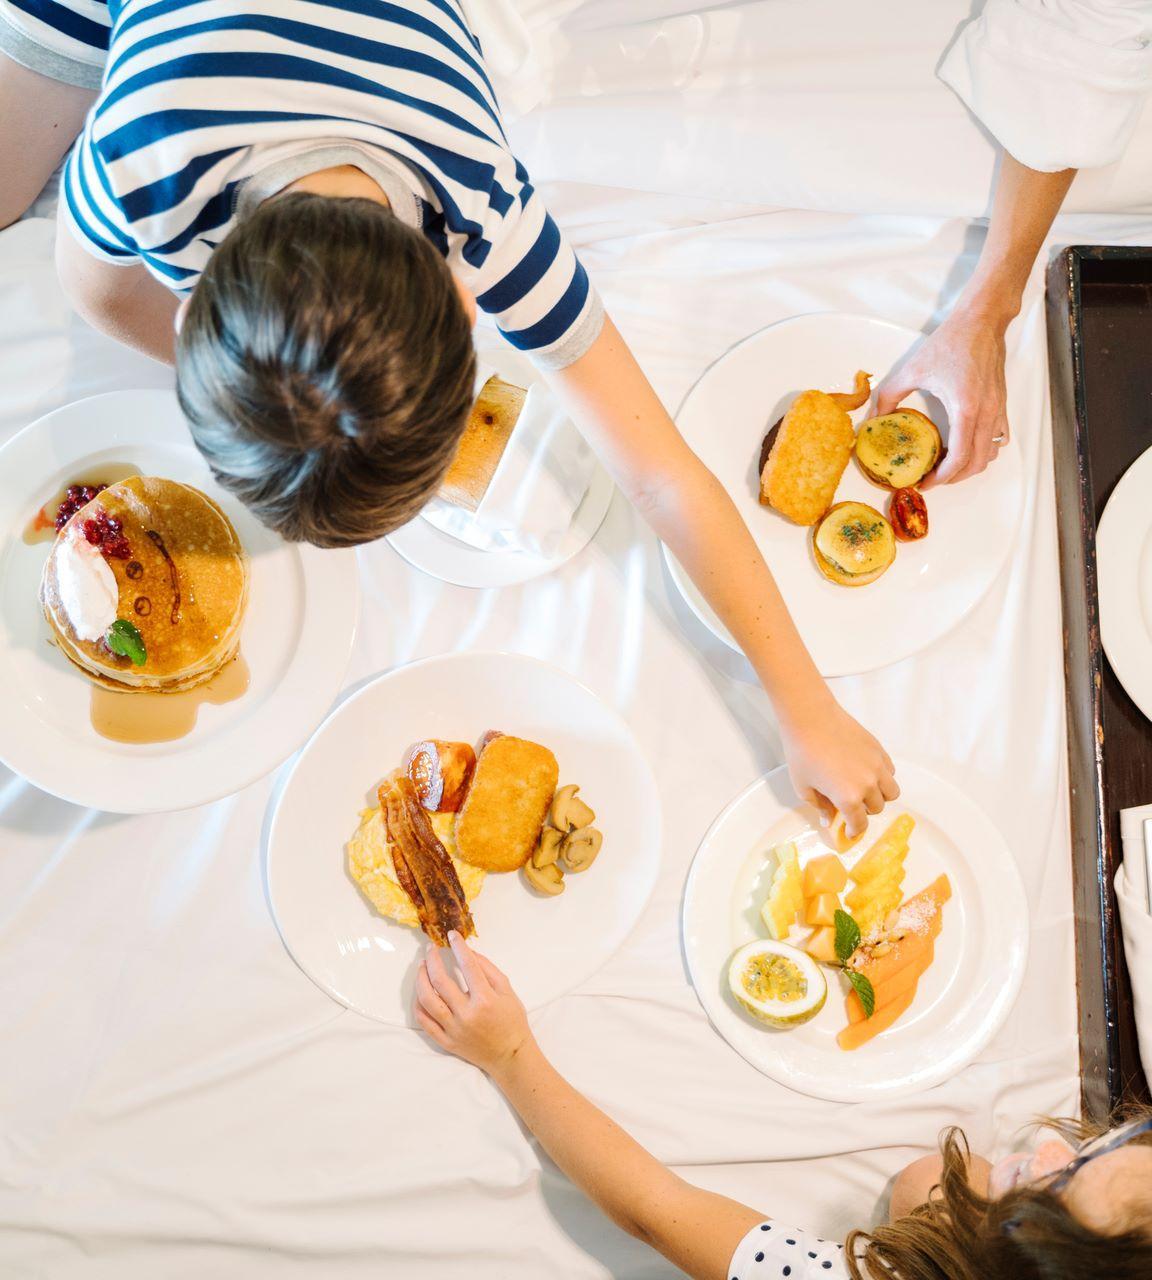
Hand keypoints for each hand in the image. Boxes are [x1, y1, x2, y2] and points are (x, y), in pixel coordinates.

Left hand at [414, 932, 532, 1075]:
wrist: (509, 1055)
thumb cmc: (512, 1021)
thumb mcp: (507, 990)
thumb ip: (488, 969)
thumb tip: (469, 951)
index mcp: (485, 1000)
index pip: (468, 965)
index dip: (459, 946)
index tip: (452, 935)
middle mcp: (467, 1015)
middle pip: (440, 981)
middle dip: (433, 959)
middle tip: (432, 948)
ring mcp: (453, 1029)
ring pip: (427, 1000)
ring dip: (421, 978)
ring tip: (422, 966)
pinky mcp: (445, 1041)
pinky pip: (424, 1021)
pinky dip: (419, 1003)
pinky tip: (421, 991)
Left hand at [779, 696, 898, 837]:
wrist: (810, 718)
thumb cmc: (802, 752)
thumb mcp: (803, 786)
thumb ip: (820, 806)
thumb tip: (829, 819)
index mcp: (848, 798)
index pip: (859, 824)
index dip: (854, 831)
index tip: (850, 831)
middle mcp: (868, 785)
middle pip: (877, 808)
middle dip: (864, 811)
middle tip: (851, 805)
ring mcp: (877, 766)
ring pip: (891, 792)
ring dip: (880, 796)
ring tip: (864, 790)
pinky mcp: (879, 750)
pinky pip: (890, 771)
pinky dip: (883, 777)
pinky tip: (867, 772)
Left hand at [874, 305, 1009, 485]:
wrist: (982, 321)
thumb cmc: (951, 342)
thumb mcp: (912, 369)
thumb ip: (888, 396)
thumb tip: (873, 420)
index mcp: (965, 409)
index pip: (959, 459)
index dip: (941, 478)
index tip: (924, 482)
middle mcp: (987, 413)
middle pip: (976, 464)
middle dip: (954, 478)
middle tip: (932, 478)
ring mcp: (998, 410)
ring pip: (990, 454)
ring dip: (970, 466)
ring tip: (946, 464)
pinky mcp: (1002, 404)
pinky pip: (999, 439)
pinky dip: (983, 451)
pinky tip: (965, 446)